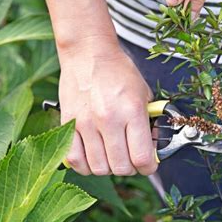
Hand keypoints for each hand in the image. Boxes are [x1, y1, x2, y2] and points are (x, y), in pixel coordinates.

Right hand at [58, 40, 156, 175]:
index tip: (148, 163)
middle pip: (120, 167)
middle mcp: (108, 119)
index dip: (149, 166)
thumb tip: (152, 147)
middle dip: (130, 168)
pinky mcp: (68, 124)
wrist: (89, 53)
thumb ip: (149, 122)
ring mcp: (86, 123)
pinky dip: (85, 165)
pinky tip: (92, 156)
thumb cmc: (118, 71)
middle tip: (130, 158)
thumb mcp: (144, 93)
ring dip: (108, 167)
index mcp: (132, 111)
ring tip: (111, 155)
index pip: (142, 157)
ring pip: (98, 168)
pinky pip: (74, 160)